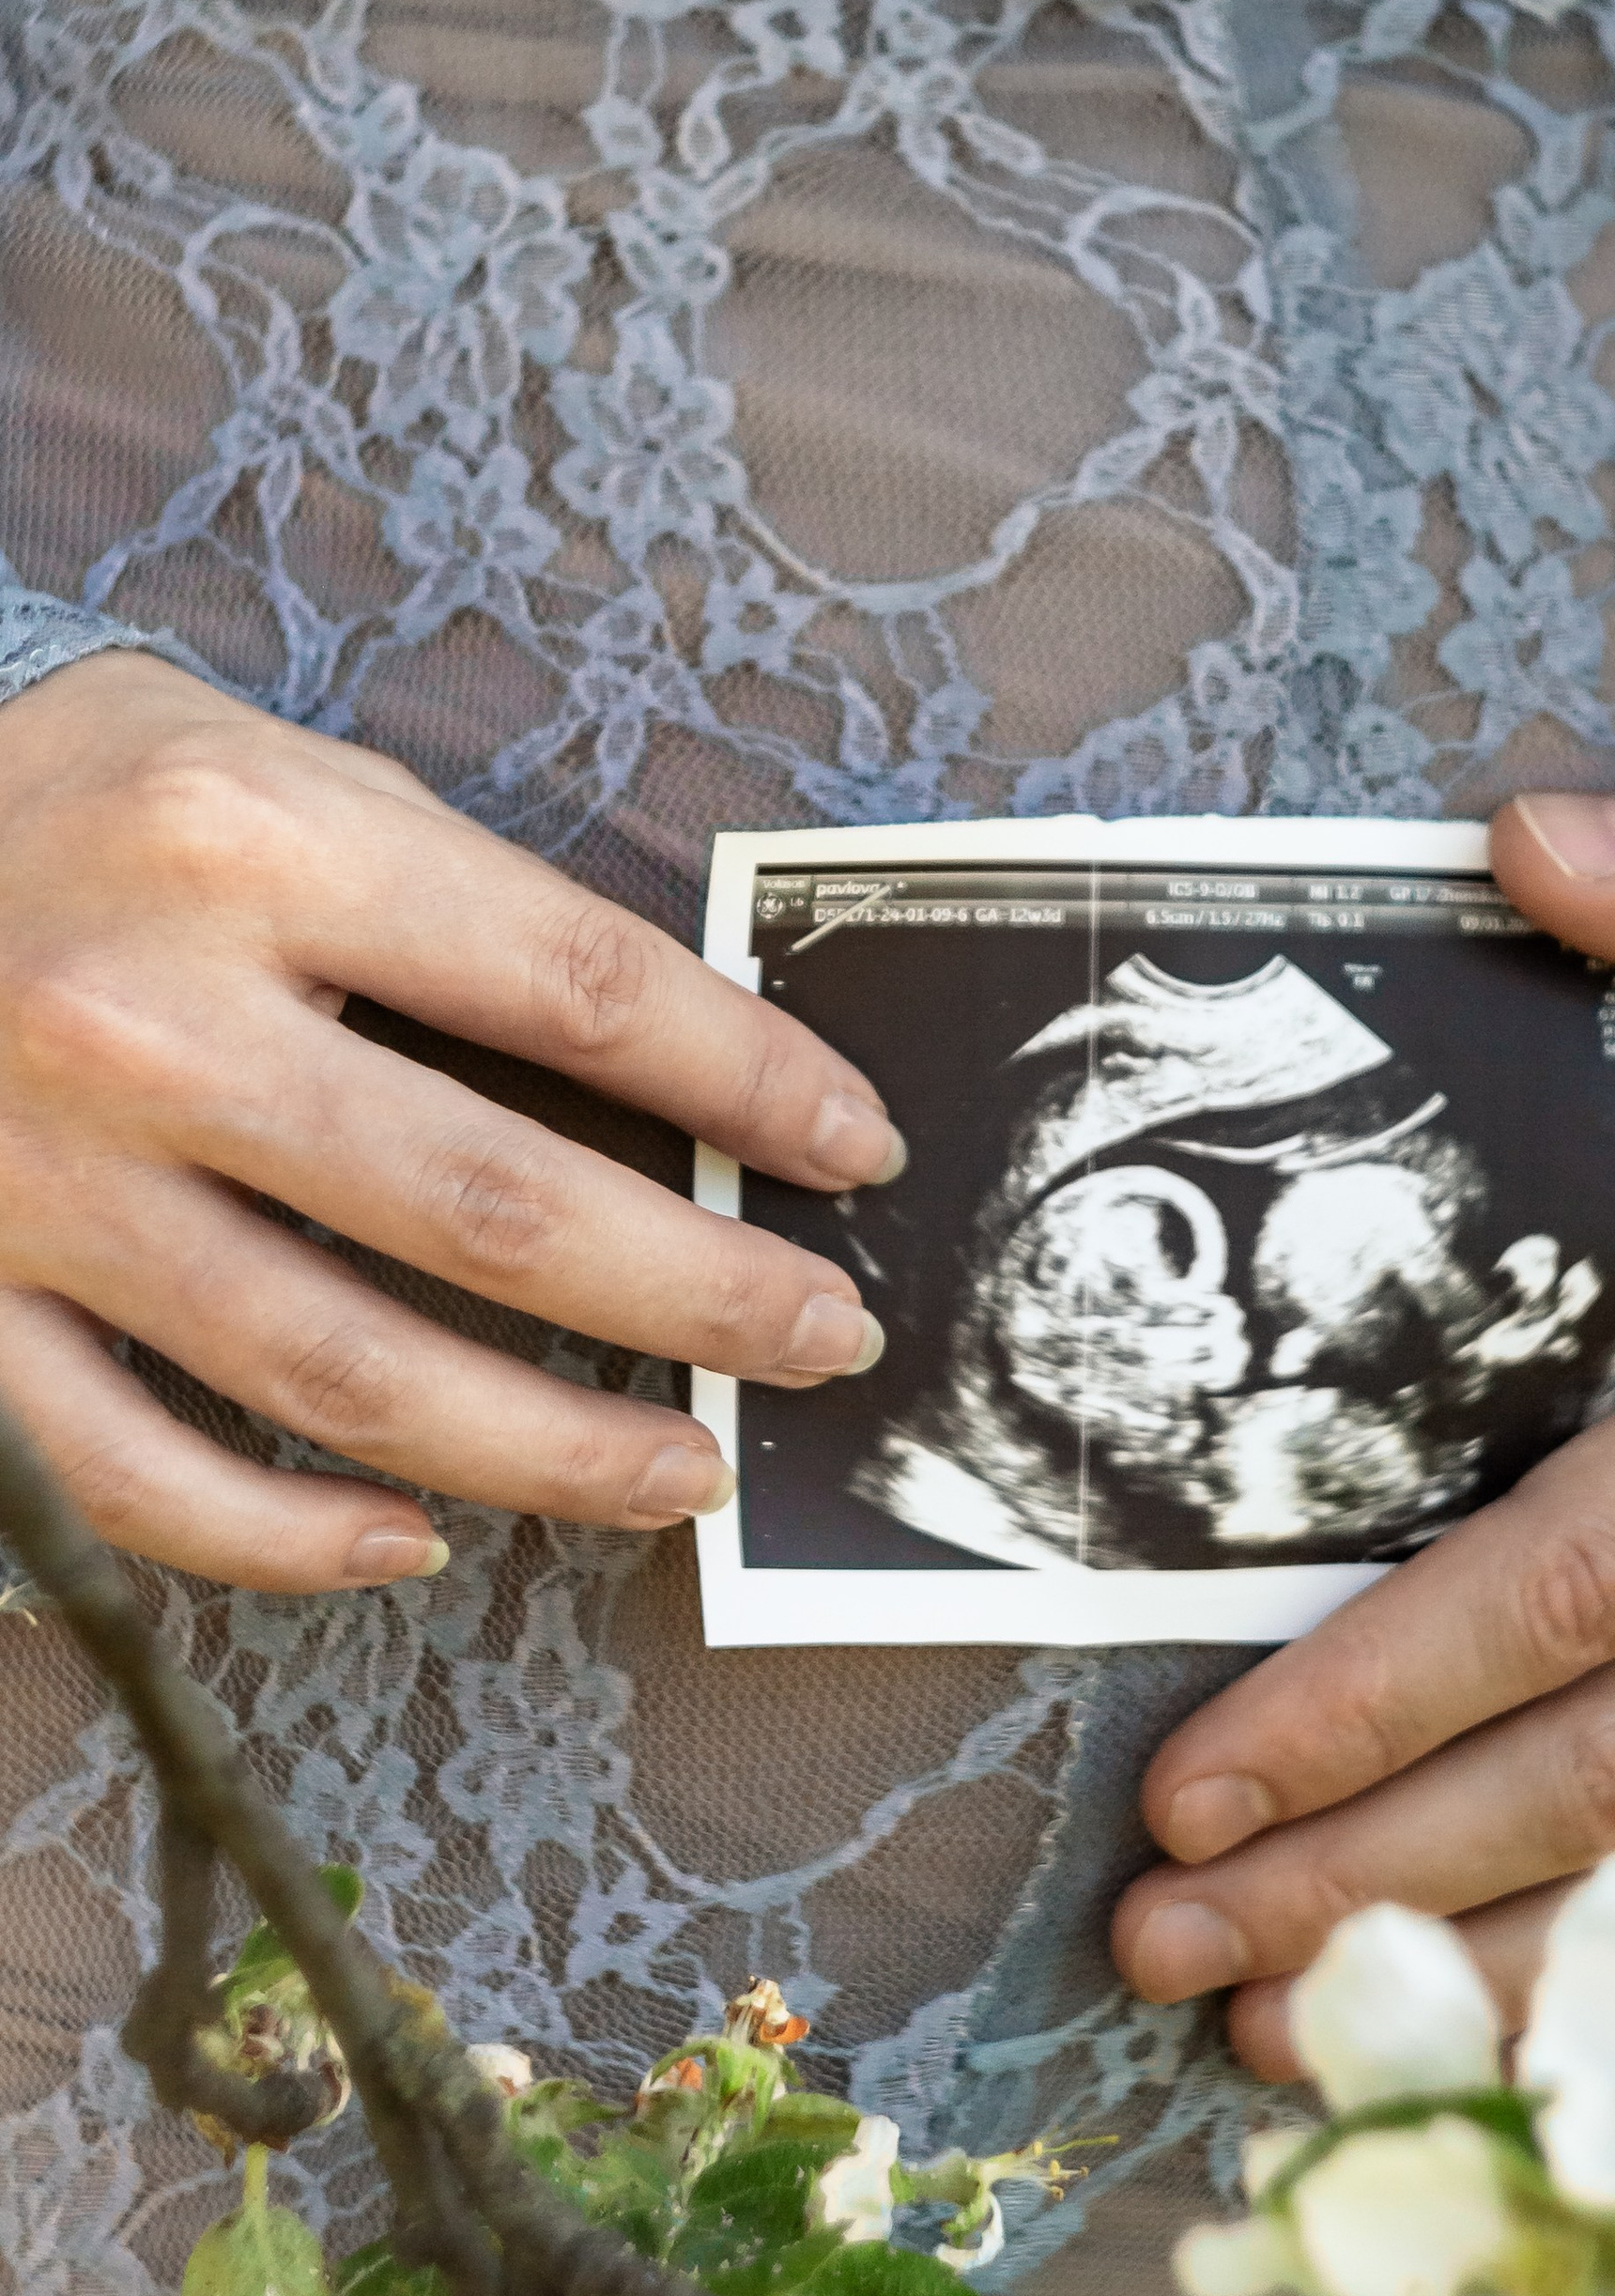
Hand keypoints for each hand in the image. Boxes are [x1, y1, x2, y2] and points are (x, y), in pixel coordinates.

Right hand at [0, 655, 897, 1587]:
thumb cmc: (61, 803)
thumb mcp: (249, 758)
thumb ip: (437, 887)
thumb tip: (664, 1049)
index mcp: (249, 844)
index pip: (575, 990)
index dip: (747, 1079)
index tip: (852, 1148)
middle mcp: (147, 1022)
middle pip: (493, 1207)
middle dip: (699, 1295)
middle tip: (825, 1340)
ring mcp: (42, 1186)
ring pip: (346, 1372)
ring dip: (548, 1447)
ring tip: (685, 1471)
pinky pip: (139, 1477)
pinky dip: (288, 1536)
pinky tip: (415, 1537)